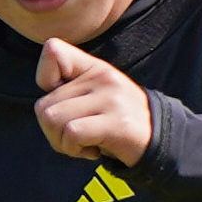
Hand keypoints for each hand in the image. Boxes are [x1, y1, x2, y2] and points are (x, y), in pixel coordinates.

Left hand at [34, 39, 152, 165]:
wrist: (158, 141)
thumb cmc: (116, 122)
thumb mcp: (95, 96)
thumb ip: (68, 91)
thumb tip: (43, 108)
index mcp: (94, 67)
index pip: (53, 51)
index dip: (45, 80)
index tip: (63, 99)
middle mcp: (102, 77)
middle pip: (44, 105)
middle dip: (53, 131)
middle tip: (76, 136)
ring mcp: (110, 99)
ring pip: (53, 120)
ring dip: (62, 143)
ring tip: (85, 142)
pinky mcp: (115, 123)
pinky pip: (71, 134)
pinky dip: (74, 150)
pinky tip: (92, 150)